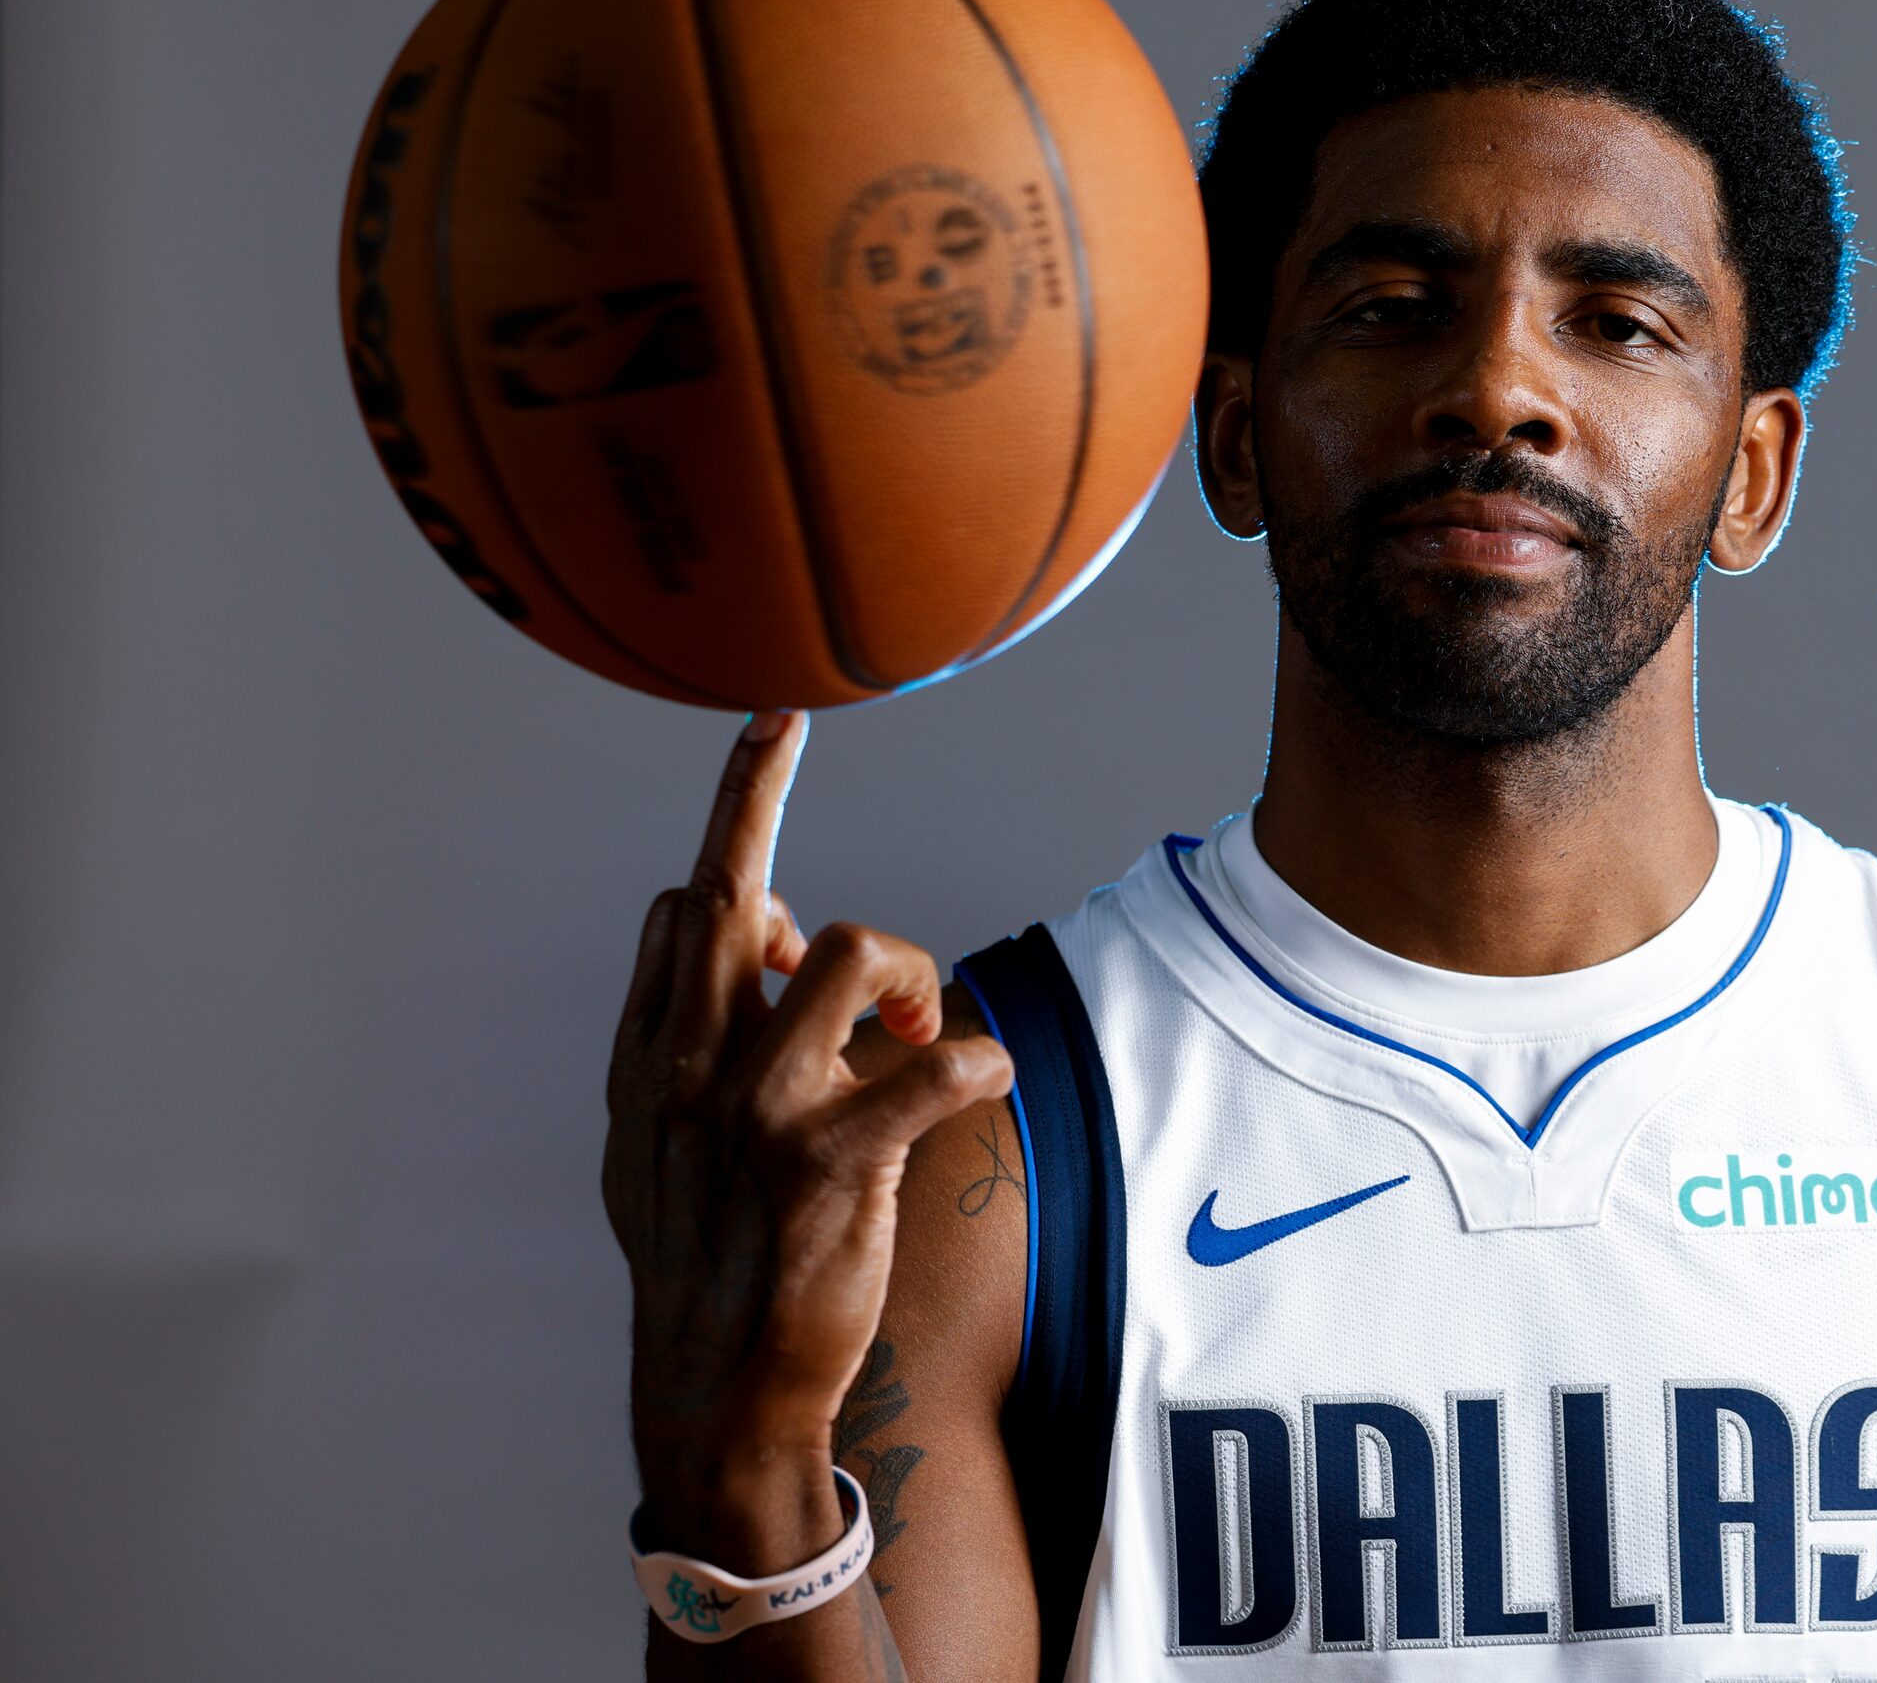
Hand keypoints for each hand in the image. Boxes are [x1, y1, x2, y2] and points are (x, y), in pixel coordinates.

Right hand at [602, 711, 1011, 1564]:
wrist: (711, 1392)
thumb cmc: (702, 1257)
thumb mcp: (650, 1147)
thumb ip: (684, 1041)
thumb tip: (761, 940)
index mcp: (650, 1060)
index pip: (682, 911)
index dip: (736, 841)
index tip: (764, 767)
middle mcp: (691, 1069)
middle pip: (730, 894)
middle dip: (747, 790)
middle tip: (780, 724)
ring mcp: (759, 1113)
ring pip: (855, 951)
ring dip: (912, 973)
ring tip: (922, 1030)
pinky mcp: (832, 1164)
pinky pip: (934, 1069)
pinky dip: (977, 1060)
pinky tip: (986, 1080)